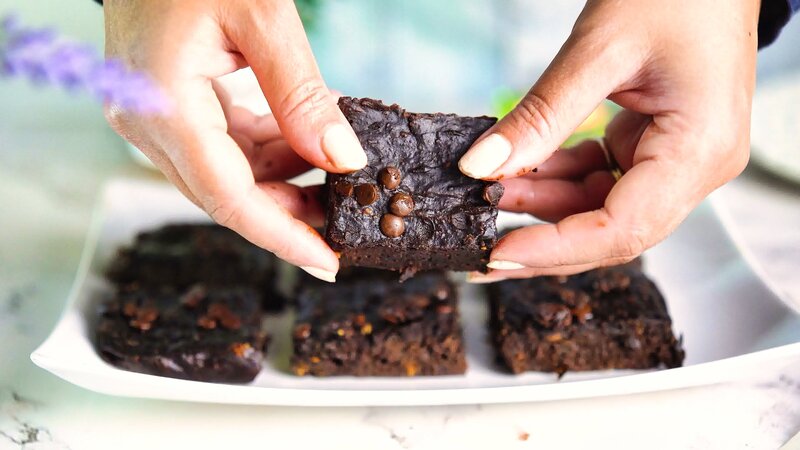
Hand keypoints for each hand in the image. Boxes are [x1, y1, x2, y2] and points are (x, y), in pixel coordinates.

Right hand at [103, 0, 367, 281]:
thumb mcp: (262, 16)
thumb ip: (301, 94)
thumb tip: (343, 159)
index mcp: (164, 106)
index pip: (229, 198)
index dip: (283, 237)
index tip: (330, 263)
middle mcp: (147, 122)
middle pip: (226, 195)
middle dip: (289, 215)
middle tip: (346, 223)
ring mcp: (152, 116)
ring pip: (225, 176)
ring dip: (282, 183)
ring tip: (335, 180)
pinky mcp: (166, 105)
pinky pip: (221, 148)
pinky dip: (266, 152)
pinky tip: (303, 145)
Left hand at [461, 0, 757, 280]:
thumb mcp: (599, 49)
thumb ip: (540, 115)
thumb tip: (480, 166)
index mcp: (699, 151)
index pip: (622, 229)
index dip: (554, 249)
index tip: (497, 254)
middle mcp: (696, 167)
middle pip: (610, 231)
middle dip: (541, 238)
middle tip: (481, 245)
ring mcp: (677, 160)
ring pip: (599, 208)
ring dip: (543, 202)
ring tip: (489, 187)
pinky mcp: (655, 147)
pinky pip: (600, 179)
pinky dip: (558, 175)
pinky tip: (519, 166)